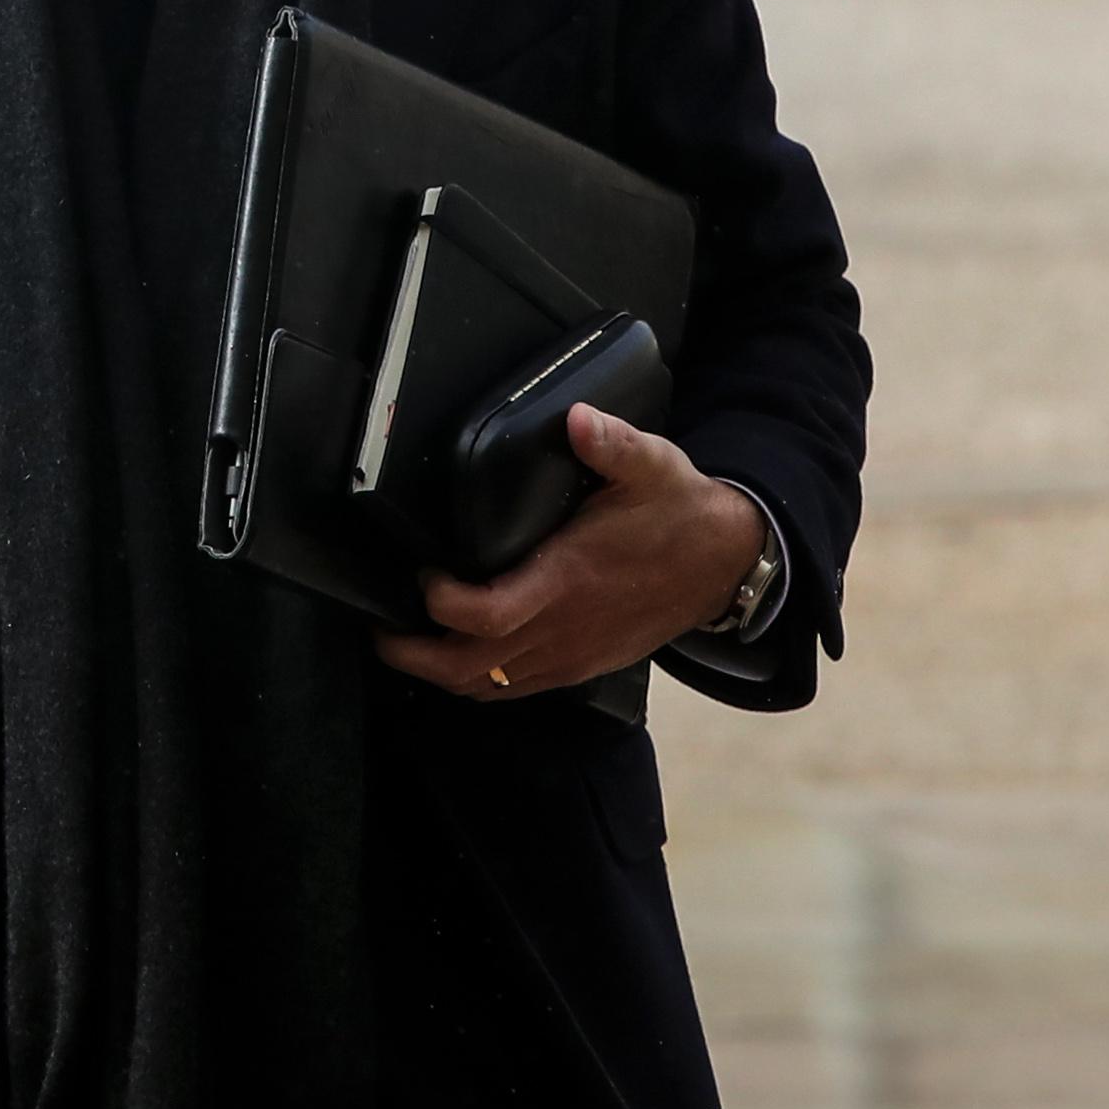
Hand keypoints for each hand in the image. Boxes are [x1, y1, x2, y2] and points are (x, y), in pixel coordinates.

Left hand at [374, 406, 764, 701]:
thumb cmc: (680, 512)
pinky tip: (460, 651)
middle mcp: (564, 629)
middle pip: (471, 668)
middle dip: (416, 654)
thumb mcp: (653, 466)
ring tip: (406, 640)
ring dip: (441, 671)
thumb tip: (578, 419)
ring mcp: (571, 655)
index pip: (488, 616)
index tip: (422, 572)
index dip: (441, 603)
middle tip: (380, 628)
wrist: (727, 564)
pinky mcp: (580, 665)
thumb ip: (612, 443)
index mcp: (570, 582)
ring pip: (488, 686)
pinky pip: (515, 688)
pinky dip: (477, 679)